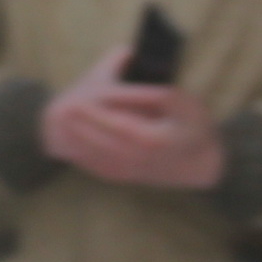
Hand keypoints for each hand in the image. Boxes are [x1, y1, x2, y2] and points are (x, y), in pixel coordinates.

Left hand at [37, 44, 226, 190]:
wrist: (201, 164)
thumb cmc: (195, 128)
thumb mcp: (188, 105)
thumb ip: (160, 94)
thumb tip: (135, 86)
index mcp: (155, 140)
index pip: (120, 127)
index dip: (98, 116)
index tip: (79, 102)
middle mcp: (140, 159)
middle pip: (103, 142)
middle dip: (80, 126)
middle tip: (62, 108)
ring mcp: (130, 171)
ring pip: (96, 155)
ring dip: (76, 139)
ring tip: (60, 120)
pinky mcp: (123, 175)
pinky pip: (96, 165)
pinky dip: (81, 153)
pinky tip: (69, 138)